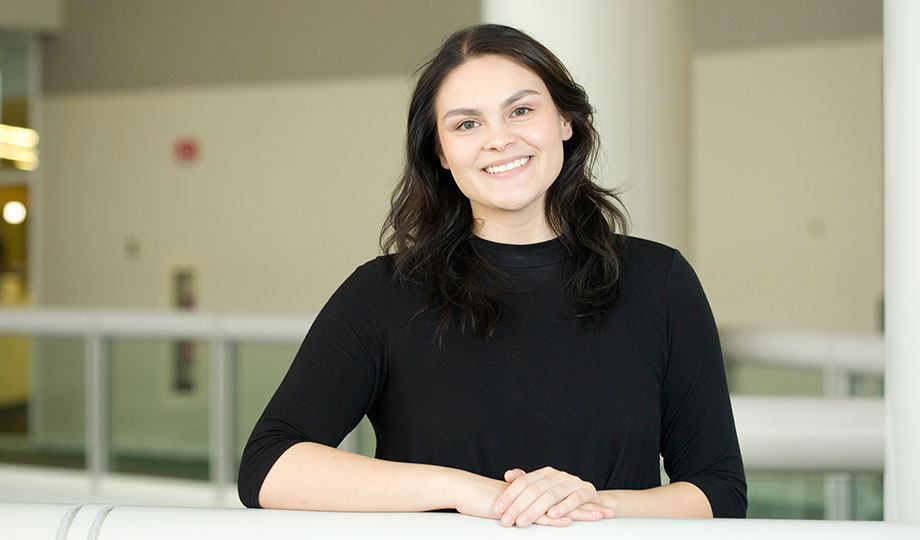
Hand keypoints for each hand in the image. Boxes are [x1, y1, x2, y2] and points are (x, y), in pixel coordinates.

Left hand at [492, 467, 615, 526]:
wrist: (592, 499)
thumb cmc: (563, 496)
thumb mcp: (544, 489)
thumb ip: (526, 482)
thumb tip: (508, 475)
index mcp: (545, 473)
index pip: (523, 482)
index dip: (510, 495)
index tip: (498, 508)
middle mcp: (558, 475)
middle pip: (535, 489)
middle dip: (519, 506)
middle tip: (507, 519)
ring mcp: (573, 482)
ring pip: (551, 495)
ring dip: (535, 509)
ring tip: (523, 521)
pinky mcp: (587, 491)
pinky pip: (574, 498)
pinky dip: (563, 507)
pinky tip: (552, 515)